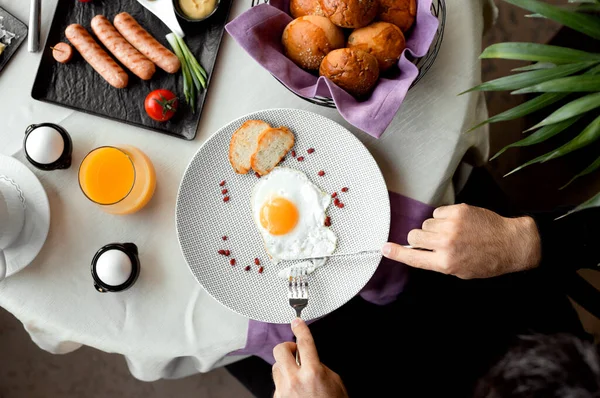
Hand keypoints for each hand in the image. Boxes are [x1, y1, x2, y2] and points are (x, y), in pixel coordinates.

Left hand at [272, 318, 347, 397]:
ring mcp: (283, 392)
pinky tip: (295, 392)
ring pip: (275, 367)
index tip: (297, 322)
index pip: (305, 342)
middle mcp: (295, 381)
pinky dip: (284, 384)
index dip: (301, 328)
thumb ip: (320, 366)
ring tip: (296, 377)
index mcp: (313, 373)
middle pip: (280, 350)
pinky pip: (277, 385)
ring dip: (285, 368)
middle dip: (287, 348)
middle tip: (295, 353)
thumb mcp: (334, 382)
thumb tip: (309, 359)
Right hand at [381, 204, 541, 278]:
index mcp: (444, 263)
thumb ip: (436, 261)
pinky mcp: (458, 211)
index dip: (396, 253)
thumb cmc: (485, 261)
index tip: (384, 248)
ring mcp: (452, 226)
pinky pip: (438, 212)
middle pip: (414, 235)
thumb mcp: (458, 271)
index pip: (412, 257)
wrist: (511, 244)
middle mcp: (446, 244)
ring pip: (426, 222)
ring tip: (452, 232)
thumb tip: (415, 250)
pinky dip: (444, 217)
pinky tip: (459, 223)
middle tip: (433, 241)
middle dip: (420, 237)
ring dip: (434, 227)